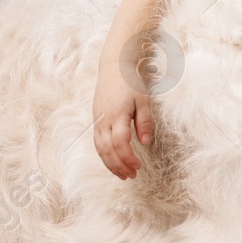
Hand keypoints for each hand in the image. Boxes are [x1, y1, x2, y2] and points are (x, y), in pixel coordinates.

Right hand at [93, 62, 153, 179]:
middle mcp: (103, 120)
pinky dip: (104, 155)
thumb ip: (145, 121)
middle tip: (131, 176)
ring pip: (99, 148)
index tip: (138, 166)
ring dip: (110, 164)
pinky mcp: (96, 120)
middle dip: (119, 166)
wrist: (114, 66)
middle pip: (107, 150)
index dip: (128, 158)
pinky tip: (113, 161)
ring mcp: (97, 120)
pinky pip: (97, 142)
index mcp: (117, 114)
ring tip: (123, 174)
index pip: (120, 143)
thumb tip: (145, 143)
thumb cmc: (131, 82)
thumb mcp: (144, 100)